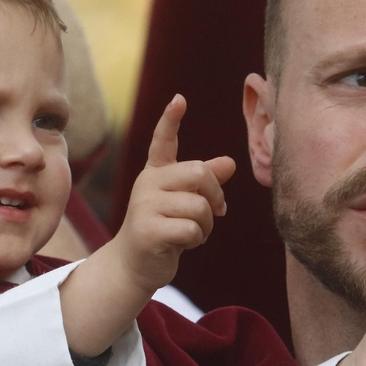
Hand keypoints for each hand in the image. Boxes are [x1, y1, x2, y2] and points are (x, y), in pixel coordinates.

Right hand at [112, 95, 235, 295]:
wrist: (135, 265)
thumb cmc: (165, 229)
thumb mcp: (185, 203)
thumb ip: (205, 183)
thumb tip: (229, 163)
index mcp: (156, 173)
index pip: (163, 142)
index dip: (170, 120)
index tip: (179, 100)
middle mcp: (147, 184)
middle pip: (198, 173)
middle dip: (216, 195)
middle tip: (217, 212)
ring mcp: (144, 206)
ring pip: (199, 206)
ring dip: (207, 225)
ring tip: (196, 233)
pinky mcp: (147, 230)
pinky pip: (191, 229)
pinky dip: (197, 239)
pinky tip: (185, 244)